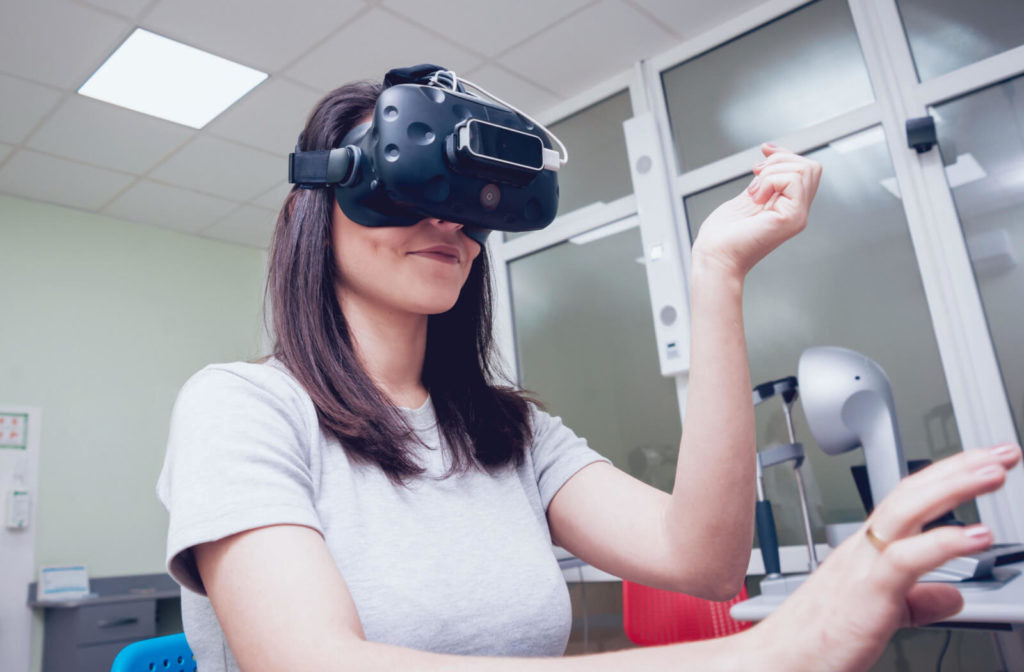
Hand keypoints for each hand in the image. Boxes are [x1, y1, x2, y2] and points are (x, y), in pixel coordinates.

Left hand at [691, 144, 821, 278]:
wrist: (714, 255)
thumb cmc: (723, 235)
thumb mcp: (748, 196)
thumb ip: (765, 180)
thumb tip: (769, 156)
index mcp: (788, 206)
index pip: (804, 170)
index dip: (785, 154)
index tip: (764, 150)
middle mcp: (797, 212)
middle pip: (810, 166)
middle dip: (780, 160)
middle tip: (756, 179)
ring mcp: (798, 216)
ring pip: (804, 169)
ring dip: (772, 172)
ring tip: (754, 192)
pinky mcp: (792, 218)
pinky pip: (793, 179)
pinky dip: (771, 180)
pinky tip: (757, 197)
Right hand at [747, 443, 1020, 671]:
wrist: (780, 660)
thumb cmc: (820, 638)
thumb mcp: (882, 612)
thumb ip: (919, 601)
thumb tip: (953, 596)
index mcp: (866, 549)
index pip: (909, 497)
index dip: (948, 474)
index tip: (984, 461)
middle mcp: (863, 548)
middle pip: (911, 491)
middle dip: (959, 467)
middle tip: (1002, 452)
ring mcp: (863, 565)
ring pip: (907, 510)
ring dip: (954, 487)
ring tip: (994, 473)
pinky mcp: (868, 592)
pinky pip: (906, 559)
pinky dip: (944, 542)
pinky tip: (978, 535)